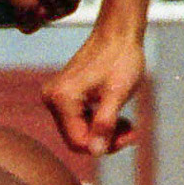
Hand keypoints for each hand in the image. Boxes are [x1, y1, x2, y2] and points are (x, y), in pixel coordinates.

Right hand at [42, 32, 143, 156]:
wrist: (118, 32)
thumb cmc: (121, 59)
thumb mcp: (117, 95)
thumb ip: (104, 124)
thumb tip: (95, 152)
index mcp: (61, 98)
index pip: (78, 141)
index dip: (104, 145)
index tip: (129, 135)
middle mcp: (52, 98)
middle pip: (76, 138)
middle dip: (105, 139)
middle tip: (131, 130)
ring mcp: (55, 95)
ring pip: (79, 130)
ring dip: (104, 131)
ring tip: (127, 122)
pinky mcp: (63, 93)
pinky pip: (78, 119)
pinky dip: (98, 121)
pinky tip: (116, 114)